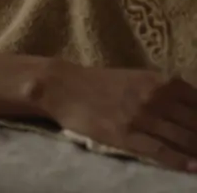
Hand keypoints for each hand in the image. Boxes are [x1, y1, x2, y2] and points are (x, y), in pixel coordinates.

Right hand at [42, 62, 196, 171]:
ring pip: (184, 139)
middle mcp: (156, 98)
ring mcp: (142, 118)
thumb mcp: (140, 78)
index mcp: (162, 82)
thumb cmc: (102, 83)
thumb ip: (167, 91)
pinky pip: (161, 151)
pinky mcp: (126, 135)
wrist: (64, 87)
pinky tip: (193, 169)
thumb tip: (193, 108)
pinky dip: (180, 162)